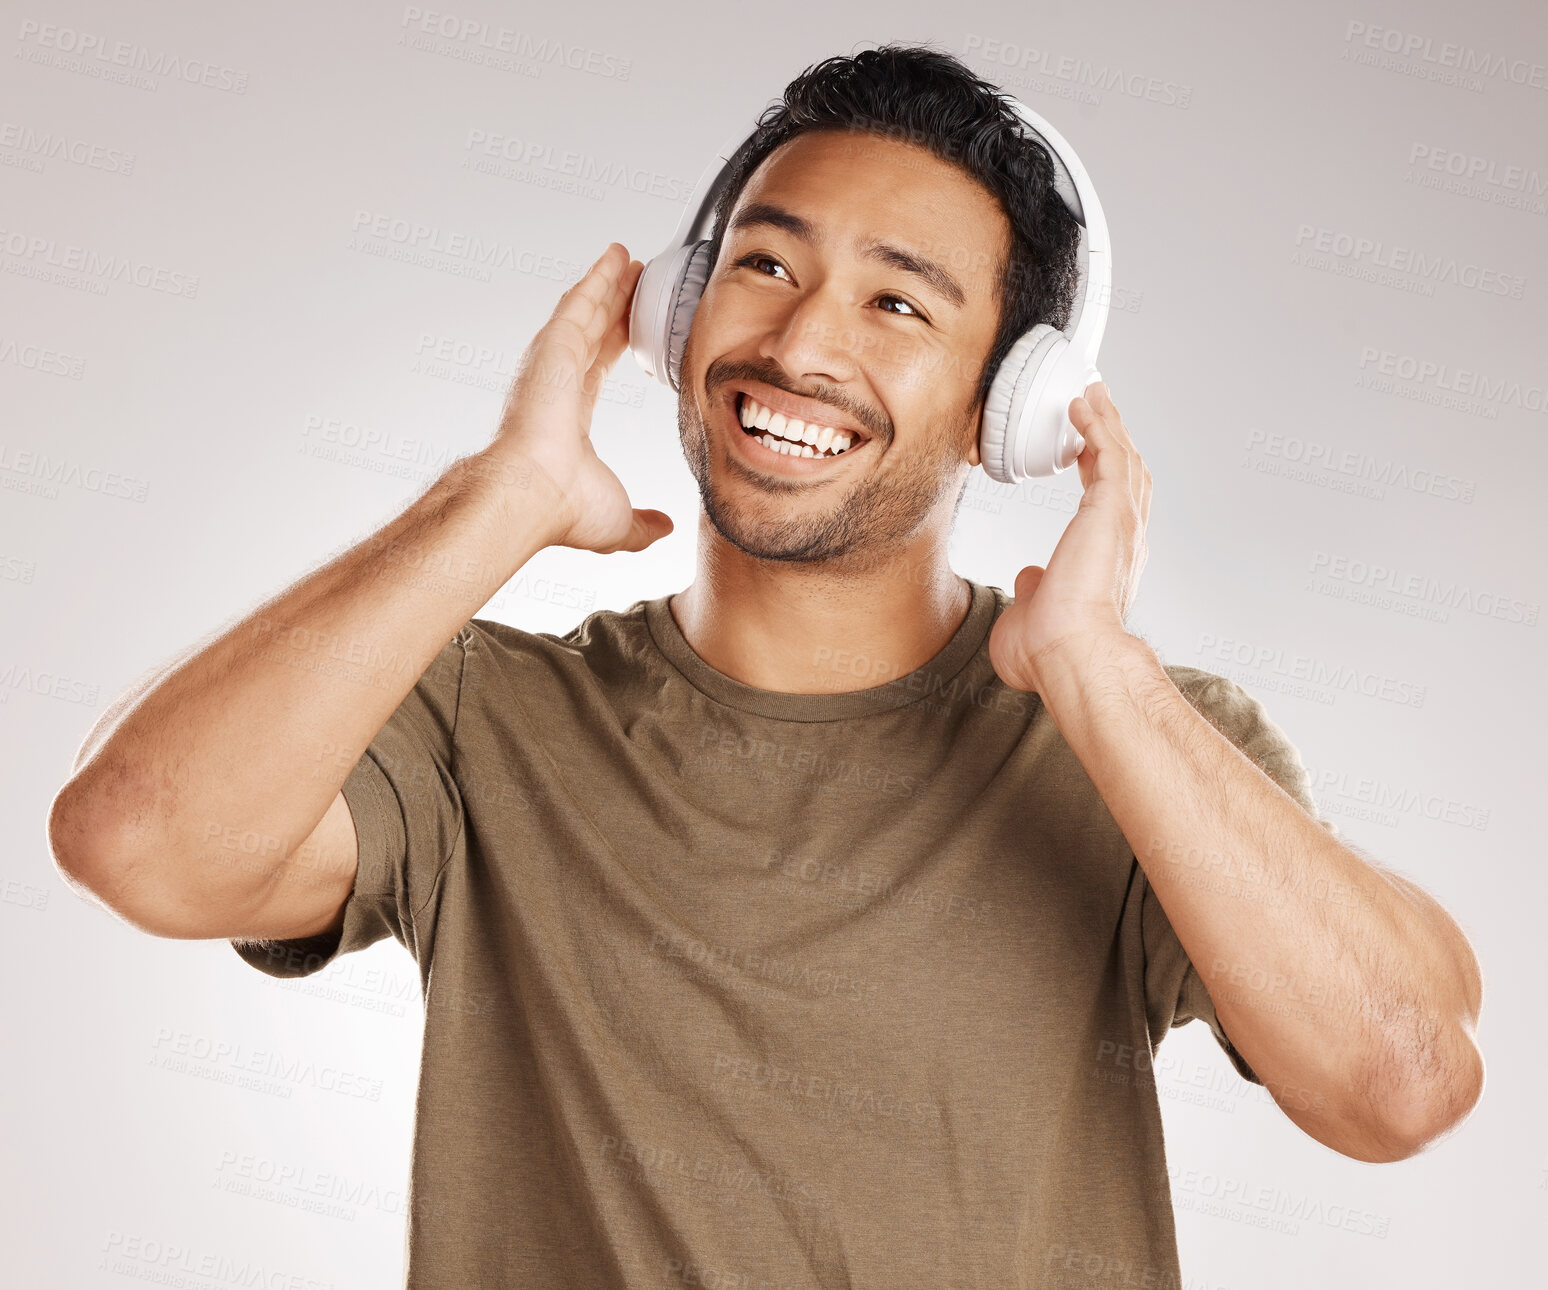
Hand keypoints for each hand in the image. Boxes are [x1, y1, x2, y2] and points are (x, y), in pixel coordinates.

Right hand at [484, 243, 673, 553]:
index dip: (614, 344)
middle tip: (634, 278)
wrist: (532, 496)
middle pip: (590, 332)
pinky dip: (597, 279)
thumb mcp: (619, 519)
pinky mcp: (552, 348)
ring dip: (605, 284)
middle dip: (611, 304)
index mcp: (567, 417)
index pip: (595, 368)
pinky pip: (579, 303)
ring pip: (584, 311)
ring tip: (627, 257)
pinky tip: (616, 257)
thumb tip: (664, 530)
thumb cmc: (563, 510)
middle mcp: (556, 385)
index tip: (632, 327)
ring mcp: (551, 364)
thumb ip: (643, 524)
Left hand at [987, 381, 1151, 692]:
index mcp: (1107, 564)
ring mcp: (1122, 523)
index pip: (1107, 505)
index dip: (1098, 471)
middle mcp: (1124, 540)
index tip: (1085, 449)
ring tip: (1091, 394)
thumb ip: (1035, 593)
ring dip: (1106, 422)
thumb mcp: (1034, 615)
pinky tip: (1083, 404)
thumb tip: (1030, 580)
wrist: (1068, 656)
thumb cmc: (1051, 654)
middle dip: (1111, 435)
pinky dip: (1099, 426)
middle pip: (1124, 472)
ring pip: (1121, 457)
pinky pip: (1109, 454)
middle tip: (1096, 405)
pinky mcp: (1112, 510)